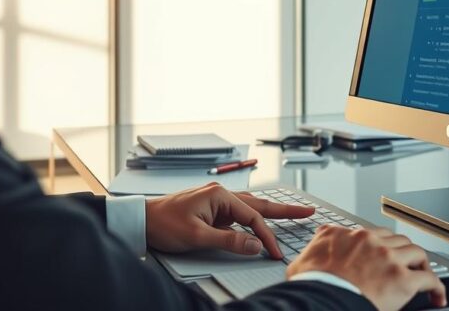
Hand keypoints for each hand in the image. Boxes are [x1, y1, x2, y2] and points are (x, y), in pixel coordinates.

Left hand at [145, 182, 314, 257]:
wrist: (140, 220)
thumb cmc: (164, 224)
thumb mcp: (197, 236)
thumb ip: (228, 241)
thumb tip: (255, 246)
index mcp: (219, 195)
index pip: (253, 216)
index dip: (266, 236)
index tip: (275, 253)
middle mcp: (220, 194)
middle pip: (259, 203)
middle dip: (284, 210)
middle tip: (308, 210)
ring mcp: (215, 201)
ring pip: (249, 207)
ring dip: (270, 213)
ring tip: (291, 213)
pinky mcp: (210, 209)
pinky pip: (237, 214)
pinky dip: (252, 219)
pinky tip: (258, 225)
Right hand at [287, 225, 446, 310]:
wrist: (322, 298)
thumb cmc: (313, 285)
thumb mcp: (305, 259)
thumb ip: (316, 245)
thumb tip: (315, 243)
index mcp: (350, 236)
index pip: (375, 234)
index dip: (384, 245)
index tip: (386, 254)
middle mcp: (372, 242)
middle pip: (399, 240)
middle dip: (405, 253)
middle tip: (408, 265)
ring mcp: (389, 259)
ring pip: (417, 253)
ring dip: (422, 266)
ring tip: (424, 278)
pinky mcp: (403, 280)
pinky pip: (430, 280)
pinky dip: (437, 288)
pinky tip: (438, 297)